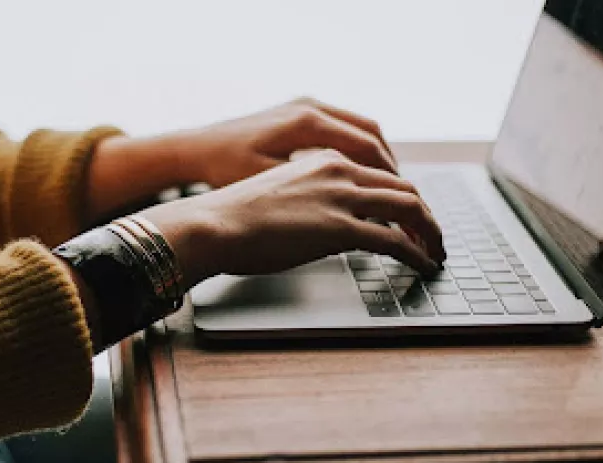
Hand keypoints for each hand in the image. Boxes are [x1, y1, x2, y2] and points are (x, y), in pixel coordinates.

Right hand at [140, 150, 444, 285]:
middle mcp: (339, 170)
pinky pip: (395, 240)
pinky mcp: (340, 228)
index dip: (404, 197)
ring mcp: (341, 197)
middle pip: (404, 187)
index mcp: (324, 159)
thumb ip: (310, 200)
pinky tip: (423, 265)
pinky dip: (417, 253)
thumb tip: (324, 225)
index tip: (411, 217)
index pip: (380, 173)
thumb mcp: (279, 194)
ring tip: (436, 252)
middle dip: (426, 215)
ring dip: (430, 232)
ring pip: (409, 208)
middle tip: (433, 237)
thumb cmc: (233, 216)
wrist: (212, 224)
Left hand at [173, 97, 397, 187]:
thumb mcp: (271, 187)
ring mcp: (305, 106)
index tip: (405, 205)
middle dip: (393, 171)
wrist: (194, 149)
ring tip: (391, 191)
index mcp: (307, 123)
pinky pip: (344, 128)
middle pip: (372, 136)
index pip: (368, 149)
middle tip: (408, 201)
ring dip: (379, 160)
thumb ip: (315, 197)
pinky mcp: (298, 112)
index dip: (391, 180)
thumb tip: (358, 216)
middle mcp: (311, 108)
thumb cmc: (224, 170)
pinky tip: (362, 175)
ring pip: (362, 129)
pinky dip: (360, 151)